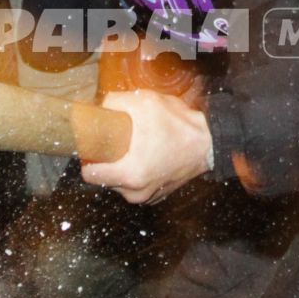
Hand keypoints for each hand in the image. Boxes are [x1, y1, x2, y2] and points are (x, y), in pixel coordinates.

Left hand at [79, 88, 212, 204]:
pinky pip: (135, 184)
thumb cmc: (180, 125)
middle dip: (107, 159)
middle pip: (103, 177)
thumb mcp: (144, 102)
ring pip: (119, 182)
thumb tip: (98, 107)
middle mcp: (135, 192)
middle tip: (117, 140)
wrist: (210, 142)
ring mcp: (147, 196)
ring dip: (121, 165)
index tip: (94, 144)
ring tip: (134, 146)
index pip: (89, 174)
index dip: (88, 156)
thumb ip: (114, 102)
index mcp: (129, 174)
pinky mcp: (157, 195)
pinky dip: (137, 171)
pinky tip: (147, 154)